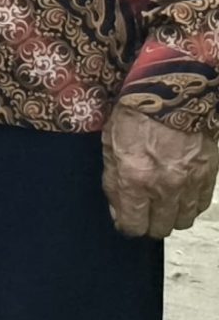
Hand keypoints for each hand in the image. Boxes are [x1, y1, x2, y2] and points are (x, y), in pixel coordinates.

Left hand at [102, 104, 218, 237]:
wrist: (172, 92)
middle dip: (149, 224)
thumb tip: (118, 210)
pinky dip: (190, 205)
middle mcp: (164, 187)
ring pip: (183, 220)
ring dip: (171, 216)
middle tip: (144, 211)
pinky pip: (201, 205)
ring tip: (162, 203)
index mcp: (135, 179)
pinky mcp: (208, 175)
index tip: (125, 218)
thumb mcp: (110, 146)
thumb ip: (113, 182)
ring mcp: (190, 183)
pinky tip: (181, 194)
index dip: (127, 225)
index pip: (133, 225)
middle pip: (160, 228)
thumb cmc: (135, 115)